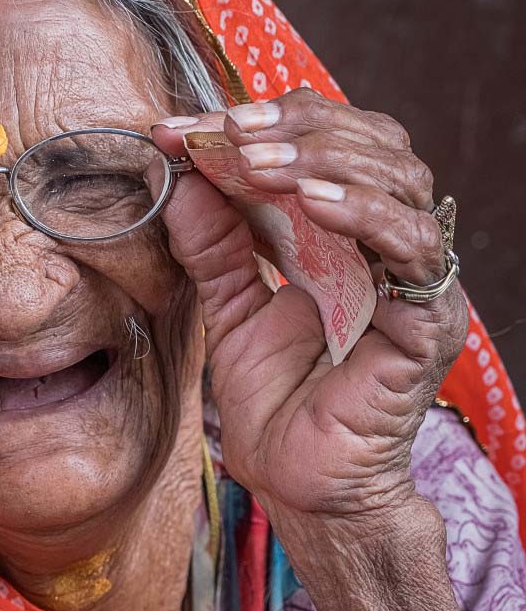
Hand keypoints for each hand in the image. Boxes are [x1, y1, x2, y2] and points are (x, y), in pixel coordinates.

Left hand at [152, 89, 467, 527]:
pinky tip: (311, 202)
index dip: (267, 125)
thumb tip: (181, 178)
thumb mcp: (231, 310)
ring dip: (326, 159)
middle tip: (230, 132)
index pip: (326, 149)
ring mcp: (415, 280)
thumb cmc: (277, 403)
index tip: (191, 128)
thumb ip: (214, 247)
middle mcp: (389, 246)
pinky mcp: (429, 319)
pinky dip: (365, 214)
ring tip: (259, 163)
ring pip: (401, 182)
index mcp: (347, 235)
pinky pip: (414, 249)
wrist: (300, 485)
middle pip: (373, 147)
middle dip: (299, 128)